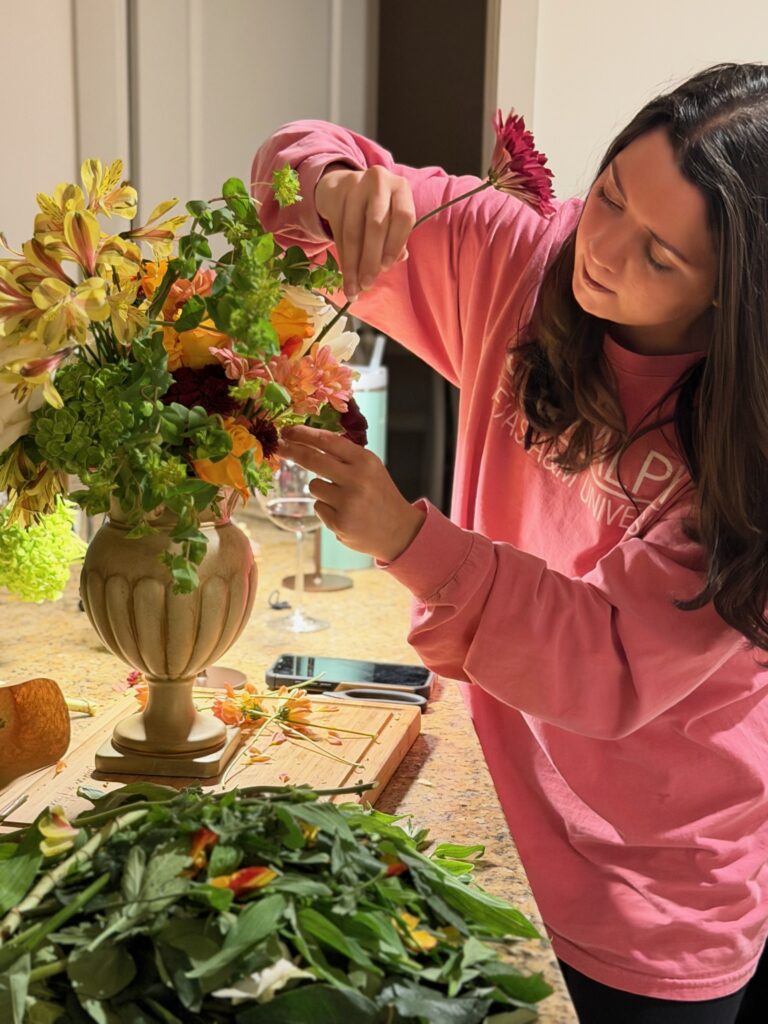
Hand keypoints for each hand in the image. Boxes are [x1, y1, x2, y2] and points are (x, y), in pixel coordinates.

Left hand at [278, 425, 425, 561]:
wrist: (399, 531)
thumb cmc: (380, 495)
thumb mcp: (371, 468)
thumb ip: (346, 455)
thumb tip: (309, 441)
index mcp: (365, 461)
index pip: (328, 441)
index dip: (303, 434)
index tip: (287, 431)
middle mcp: (356, 479)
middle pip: (312, 459)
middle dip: (292, 451)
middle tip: (280, 447)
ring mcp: (347, 502)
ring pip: (313, 486)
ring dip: (321, 489)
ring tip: (343, 498)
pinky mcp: (339, 522)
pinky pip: (318, 507)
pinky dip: (327, 509)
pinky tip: (345, 513)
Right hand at [315, 164, 414, 300]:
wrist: (346, 187)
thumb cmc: (377, 210)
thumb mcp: (392, 219)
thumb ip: (397, 240)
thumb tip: (398, 261)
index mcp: (401, 189)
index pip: (403, 217)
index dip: (394, 244)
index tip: (386, 268)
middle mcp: (380, 182)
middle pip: (376, 226)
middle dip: (370, 259)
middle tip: (367, 284)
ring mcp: (356, 185)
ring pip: (353, 232)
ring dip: (352, 264)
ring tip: (353, 287)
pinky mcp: (337, 194)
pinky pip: (338, 231)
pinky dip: (342, 256)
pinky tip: (344, 274)